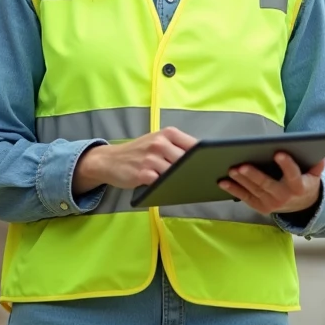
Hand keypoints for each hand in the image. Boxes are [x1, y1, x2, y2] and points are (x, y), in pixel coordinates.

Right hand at [73, 127, 196, 195]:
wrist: (109, 160)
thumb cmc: (138, 152)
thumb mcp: (157, 142)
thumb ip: (177, 147)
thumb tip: (202, 160)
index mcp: (167, 133)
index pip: (194, 145)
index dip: (206, 156)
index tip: (214, 166)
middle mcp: (160, 143)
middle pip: (188, 160)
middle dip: (196, 171)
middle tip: (204, 180)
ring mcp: (151, 159)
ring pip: (177, 173)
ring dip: (183, 181)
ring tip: (189, 186)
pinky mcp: (143, 174)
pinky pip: (163, 183)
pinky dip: (169, 188)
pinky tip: (172, 191)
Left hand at [219, 153, 324, 214]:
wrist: (302, 206)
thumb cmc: (305, 182)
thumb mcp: (315, 175)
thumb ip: (317, 166)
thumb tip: (320, 156)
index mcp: (298, 187)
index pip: (293, 175)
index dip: (286, 165)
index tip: (278, 153)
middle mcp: (283, 197)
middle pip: (267, 185)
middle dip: (254, 175)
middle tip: (242, 165)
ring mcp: (270, 204)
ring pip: (254, 191)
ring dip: (241, 181)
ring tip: (231, 169)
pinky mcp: (260, 207)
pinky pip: (245, 198)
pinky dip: (233, 190)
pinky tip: (222, 182)